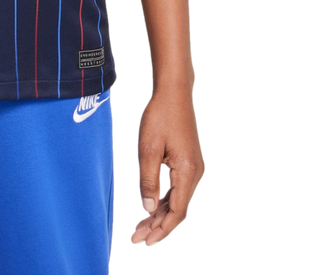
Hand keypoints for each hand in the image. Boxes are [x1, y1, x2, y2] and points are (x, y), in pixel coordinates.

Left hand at [127, 88, 206, 248]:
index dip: (160, 230)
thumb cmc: (159, 114)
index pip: (176, 212)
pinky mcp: (189, 162)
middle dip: (158, 227)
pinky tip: (150, 207)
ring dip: (160, 215)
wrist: (174, 90)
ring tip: (140, 229)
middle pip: (178, 210)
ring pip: (178, 201)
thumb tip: (146, 209)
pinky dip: (164, 201)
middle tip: (138, 241)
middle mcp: (196, 173)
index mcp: (187, 172)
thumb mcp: (148, 147)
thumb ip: (147, 179)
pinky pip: (178, 189)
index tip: (144, 242)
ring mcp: (195, 168)